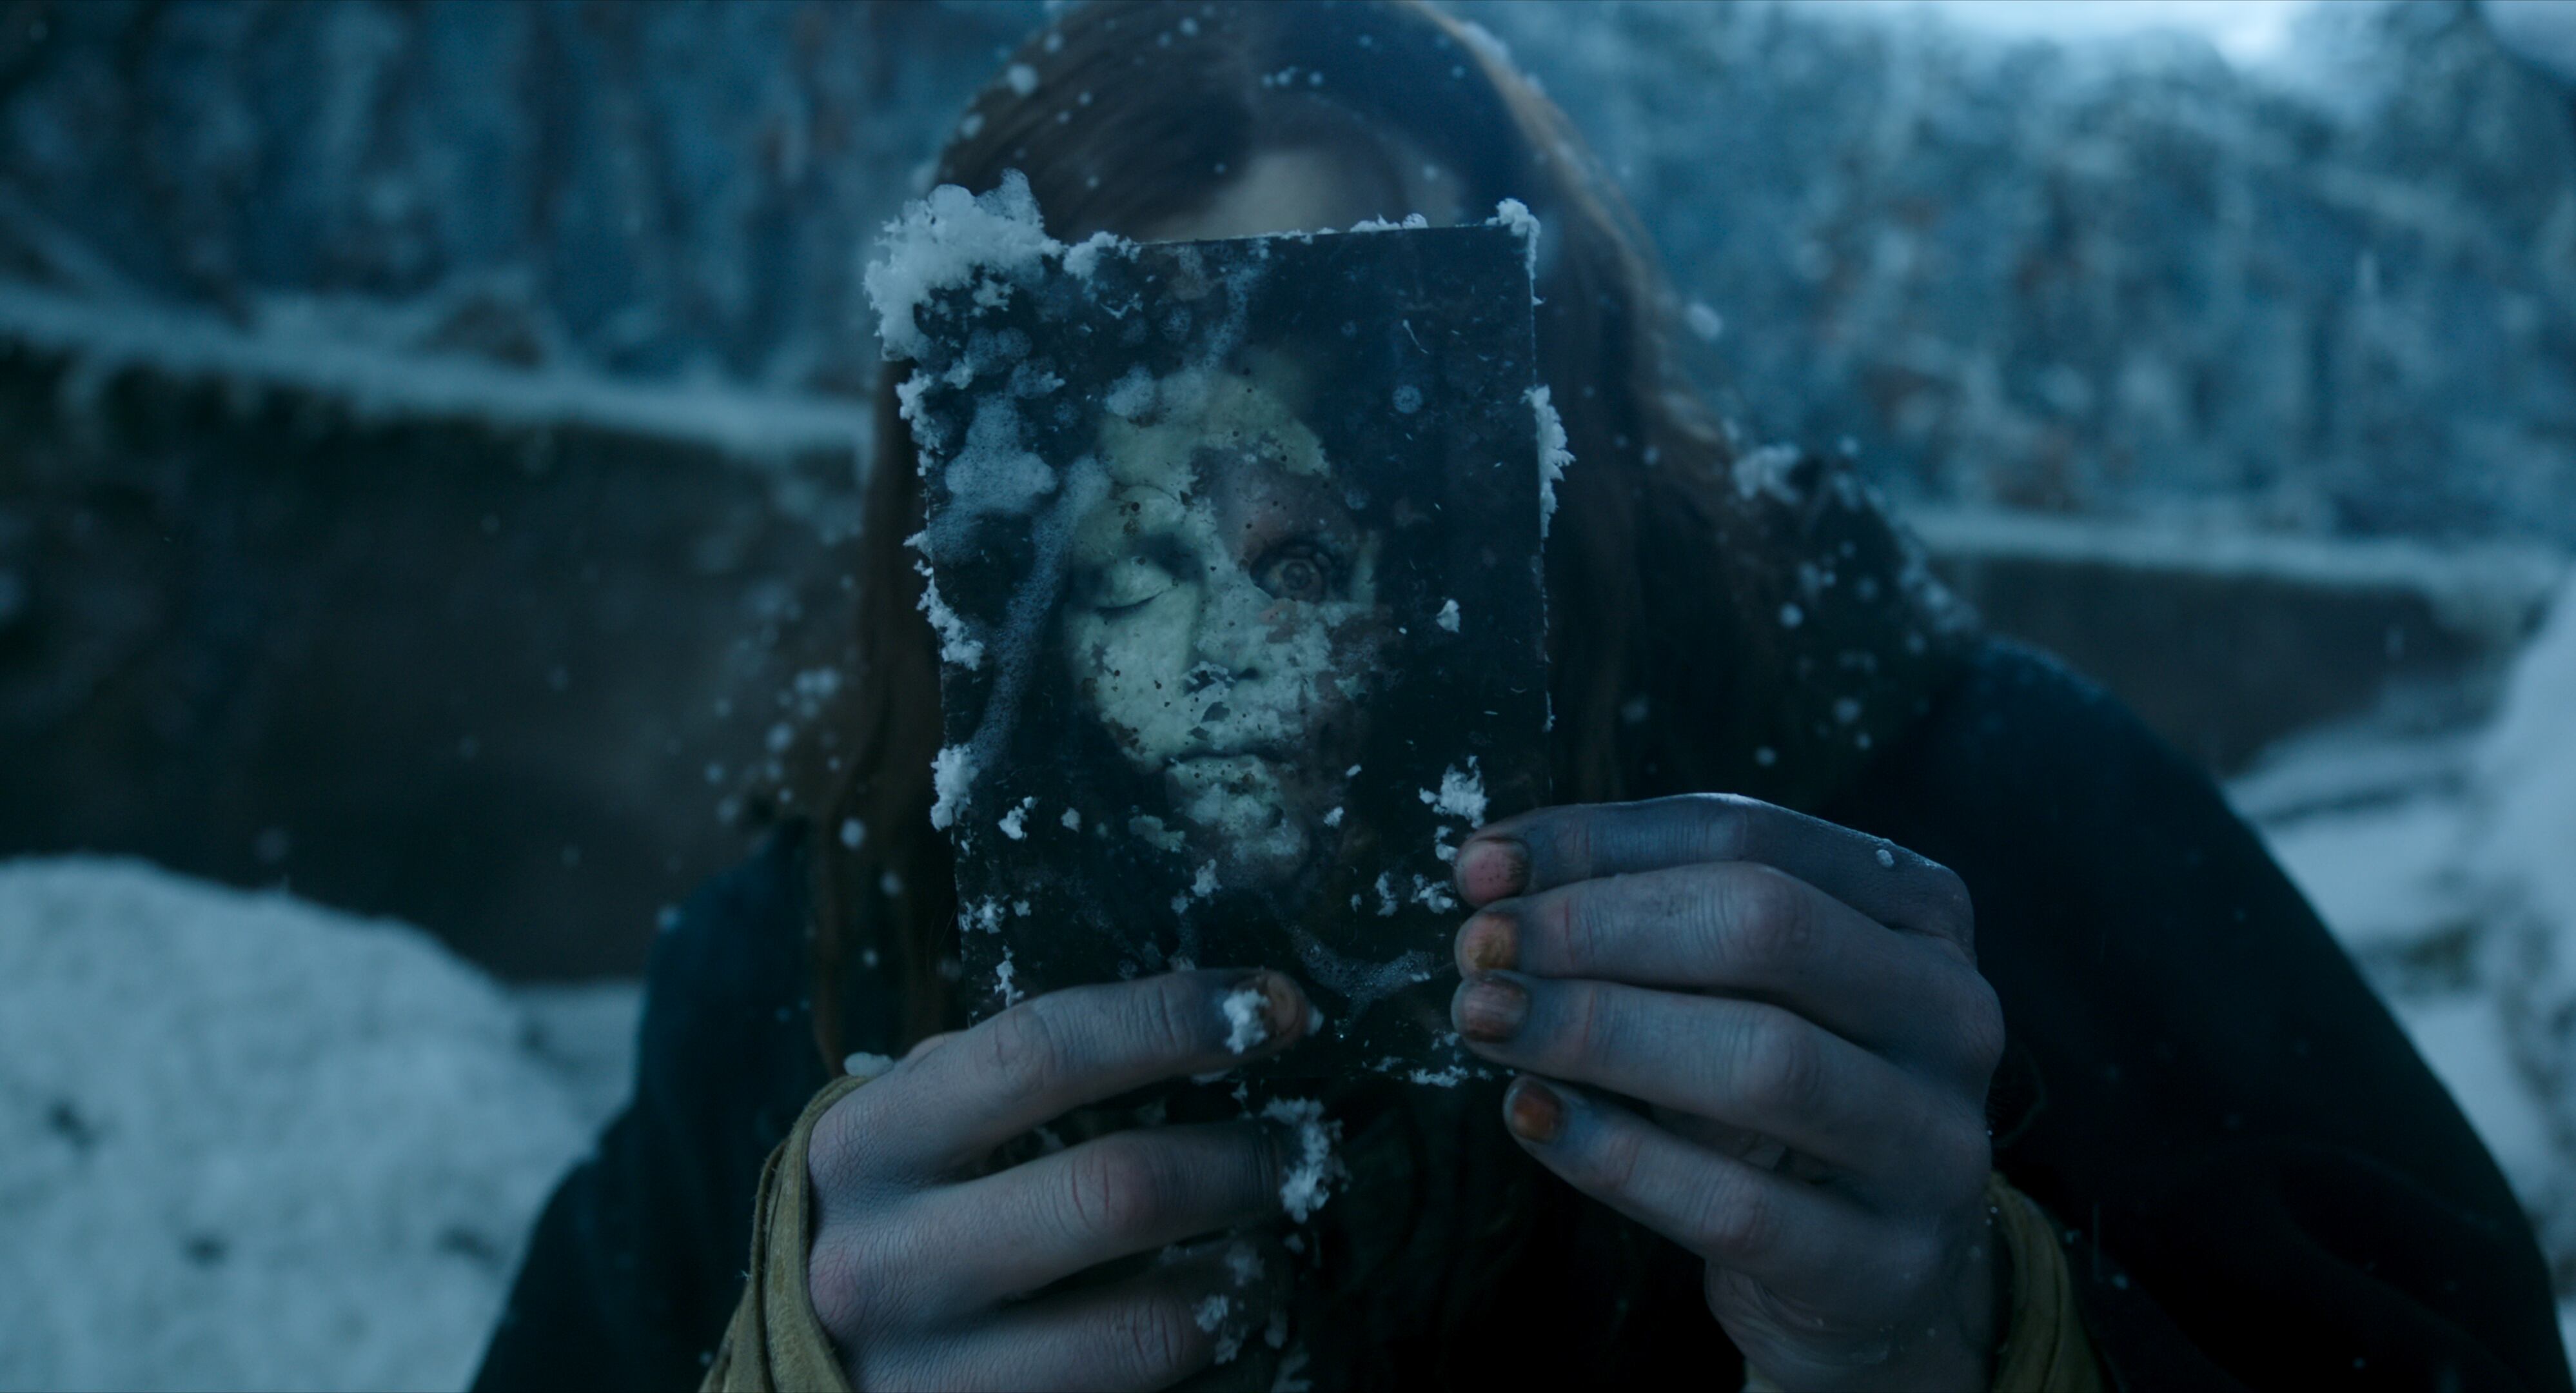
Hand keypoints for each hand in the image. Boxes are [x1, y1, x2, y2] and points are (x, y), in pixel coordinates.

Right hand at [803, 969, 1311, 1389]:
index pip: (1041, 1049)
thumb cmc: (888, 1221)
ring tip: (1275, 1250)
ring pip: (1146, 1327)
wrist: (804, 1376)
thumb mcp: (911, 1136)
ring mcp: (928, 1376)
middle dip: (1241, 1163)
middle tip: (1302, 1151)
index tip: (1276, 1007)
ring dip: (1247, 1278)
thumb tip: (1205, 1020)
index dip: (1175, 1019)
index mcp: (868, 1144)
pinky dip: (1211, 1355)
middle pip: (1114, 1191)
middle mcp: (882, 1262)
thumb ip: (1007, 1081)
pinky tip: (1228, 1323)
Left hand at [1449, 795, 2005, 1390]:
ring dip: (1600, 1030)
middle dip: (1599, 929)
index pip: (1748, 837)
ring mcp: (1936, 1144)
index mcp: (1918, 912)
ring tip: (1485, 1019)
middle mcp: (1952, 1012)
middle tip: (1477, 948)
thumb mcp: (1733, 992)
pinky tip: (1532, 1115)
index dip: (1600, 844)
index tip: (1479, 868)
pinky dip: (1618, 1155)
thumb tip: (1491, 873)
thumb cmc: (1776, 1097)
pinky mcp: (1889, 1265)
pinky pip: (1739, 1205)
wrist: (1871, 1275)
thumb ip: (1638, 919)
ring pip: (1765, 1060)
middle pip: (1767, 928)